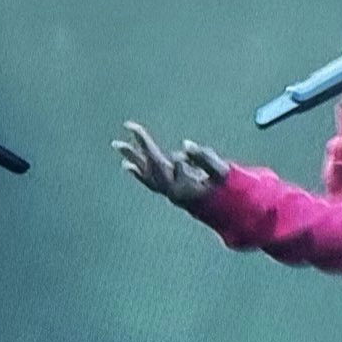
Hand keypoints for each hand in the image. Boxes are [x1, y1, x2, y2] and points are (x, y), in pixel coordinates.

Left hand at [114, 121, 228, 209]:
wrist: (224, 213)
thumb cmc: (225, 190)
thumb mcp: (221, 172)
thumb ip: (205, 157)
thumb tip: (185, 143)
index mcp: (186, 188)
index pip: (178, 163)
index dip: (188, 159)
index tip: (198, 166)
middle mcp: (173, 191)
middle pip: (152, 165)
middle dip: (142, 146)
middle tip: (129, 127)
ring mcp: (168, 191)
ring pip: (146, 172)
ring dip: (133, 157)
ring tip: (117, 145)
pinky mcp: (168, 191)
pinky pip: (148, 182)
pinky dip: (138, 173)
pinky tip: (126, 164)